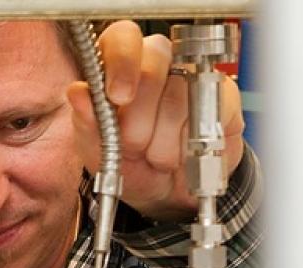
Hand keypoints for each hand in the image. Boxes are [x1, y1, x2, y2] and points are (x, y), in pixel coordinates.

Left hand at [67, 20, 244, 220]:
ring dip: (163, 140)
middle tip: (133, 144)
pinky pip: (211, 110)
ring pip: (179, 94)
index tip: (118, 97)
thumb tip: (78, 93)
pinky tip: (183, 152)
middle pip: (153, 63)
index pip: (123, 38)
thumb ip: (87, 121)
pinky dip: (192, 142)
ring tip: (156, 156)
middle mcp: (159, 64)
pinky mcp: (224, 98)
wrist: (164, 195)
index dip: (122, 63)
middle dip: (139, 116)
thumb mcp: (99, 150)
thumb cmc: (130, 163)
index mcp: (121, 66)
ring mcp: (194, 78)